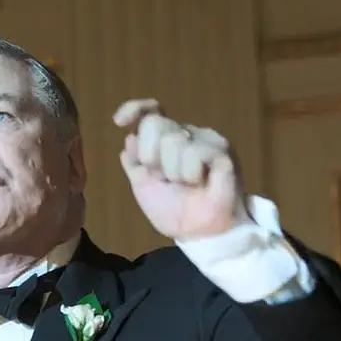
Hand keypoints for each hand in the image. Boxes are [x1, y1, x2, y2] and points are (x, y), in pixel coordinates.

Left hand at [113, 98, 247, 239]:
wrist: (196, 231)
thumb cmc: (171, 209)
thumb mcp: (143, 185)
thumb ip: (134, 162)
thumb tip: (129, 137)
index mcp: (164, 139)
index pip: (151, 112)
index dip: (134, 108)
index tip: (119, 121)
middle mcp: (185, 134)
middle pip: (155, 123)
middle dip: (149, 155)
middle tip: (163, 177)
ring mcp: (205, 139)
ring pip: (173, 140)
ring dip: (172, 171)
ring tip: (186, 184)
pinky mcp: (221, 151)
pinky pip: (194, 152)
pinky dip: (189, 174)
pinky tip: (200, 183)